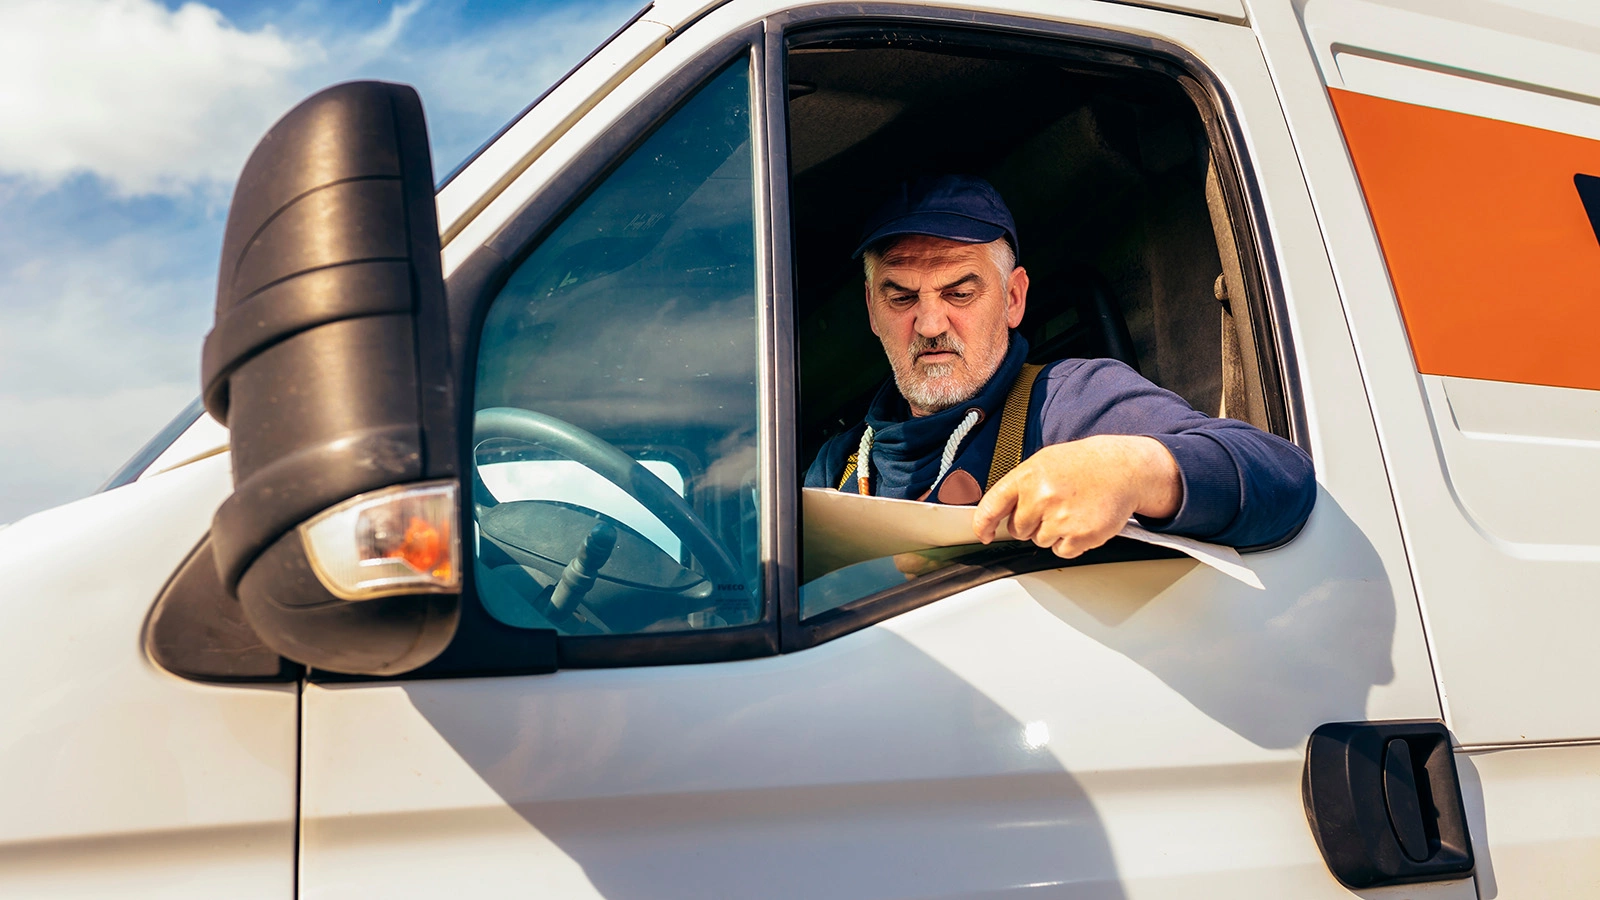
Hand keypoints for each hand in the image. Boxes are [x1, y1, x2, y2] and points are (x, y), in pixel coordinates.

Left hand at [972, 435, 1180, 558]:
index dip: (983, 524)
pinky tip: (1080, 522)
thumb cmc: (1084, 465)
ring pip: (1040, 541)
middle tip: (1052, 507)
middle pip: (1017, 530)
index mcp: (1028, 476)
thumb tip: (999, 512)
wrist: (1124, 468)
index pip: (991, 506)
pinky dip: (1070, 542)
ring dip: (1052, 532)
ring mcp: (1061, 518)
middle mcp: (1041, 497)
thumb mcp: (1045, 462)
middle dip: (1030, 523)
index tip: (983, 534)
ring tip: (1070, 510)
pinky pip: (1061, 551)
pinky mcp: (1081, 536)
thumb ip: (1020, 486)